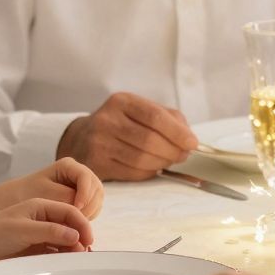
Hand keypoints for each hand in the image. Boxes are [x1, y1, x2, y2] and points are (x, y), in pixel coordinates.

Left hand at [0, 198, 94, 265]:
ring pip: (64, 242)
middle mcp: (43, 220)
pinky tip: (65, 264)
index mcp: (41, 207)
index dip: (82, 224)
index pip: (70, 212)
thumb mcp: (23, 229)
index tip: (89, 240)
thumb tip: (76, 236)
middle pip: (70, 227)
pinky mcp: (34, 251)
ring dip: (72, 249)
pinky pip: (54, 254)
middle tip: (85, 254)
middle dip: (80, 238)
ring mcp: (39, 236)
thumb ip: (50, 231)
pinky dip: (62, 258)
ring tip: (76, 261)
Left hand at [9, 156, 105, 218]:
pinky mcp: (82, 200)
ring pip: (97, 200)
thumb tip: (82, 208)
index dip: (85, 193)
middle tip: (78, 221)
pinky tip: (76, 226)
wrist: (15, 202)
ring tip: (76, 225)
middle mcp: (78, 174)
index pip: (85, 177)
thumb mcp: (43, 196)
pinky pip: (93, 209)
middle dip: (89, 205)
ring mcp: (82, 187)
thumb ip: (64, 200)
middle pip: (96, 188)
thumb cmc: (24, 197)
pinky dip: (88, 217)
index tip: (77, 208)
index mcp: (68, 166)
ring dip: (90, 213)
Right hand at [58, 92, 197, 180]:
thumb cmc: (121, 125)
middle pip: (150, 140)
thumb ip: (169, 118)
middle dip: (173, 151)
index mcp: (122, 102)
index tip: (192, 143)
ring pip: (141, 159)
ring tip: (168, 161)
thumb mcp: (140, 111)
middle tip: (183, 156)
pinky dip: (148, 172)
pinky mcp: (95, 163)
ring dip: (162, 163)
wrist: (81, 139)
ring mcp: (98, 142)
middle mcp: (107, 120)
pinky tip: (152, 168)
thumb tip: (189, 139)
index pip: (155, 116)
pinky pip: (131, 172)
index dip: (178, 133)